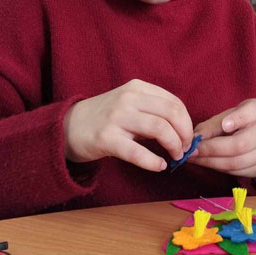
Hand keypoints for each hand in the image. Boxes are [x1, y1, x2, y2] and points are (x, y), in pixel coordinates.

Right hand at [63, 79, 193, 171]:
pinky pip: (137, 152)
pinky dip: (153, 161)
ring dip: (173, 145)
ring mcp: (116, 117)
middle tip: (184, 149)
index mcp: (137, 88)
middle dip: (184, 134)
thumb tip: (183, 130)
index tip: (188, 137)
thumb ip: (153, 109)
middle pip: (171, 113)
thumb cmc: (104, 118)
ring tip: (174, 157)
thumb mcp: (129, 103)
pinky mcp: (106, 138)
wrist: (67, 127)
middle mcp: (128, 98)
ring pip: (159, 128)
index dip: (187, 122)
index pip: (174, 102)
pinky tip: (159, 166)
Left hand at [190, 98, 255, 177]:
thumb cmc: (235, 123)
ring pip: (236, 162)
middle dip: (212, 149)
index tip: (224, 125)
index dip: (238, 119)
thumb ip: (210, 127)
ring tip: (194, 158)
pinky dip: (217, 168)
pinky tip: (205, 162)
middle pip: (239, 144)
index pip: (251, 112)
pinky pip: (236, 171)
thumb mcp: (224, 117)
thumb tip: (194, 140)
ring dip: (211, 162)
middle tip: (192, 150)